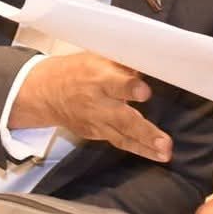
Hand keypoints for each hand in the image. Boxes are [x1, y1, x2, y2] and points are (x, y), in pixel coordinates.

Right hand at [9, 53, 169, 161]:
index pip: (115, 84)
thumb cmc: (79, 71)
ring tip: (164, 154)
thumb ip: (124, 65)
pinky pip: (119, 142)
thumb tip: (153, 65)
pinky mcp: (95, 134)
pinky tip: (155, 154)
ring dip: (145, 147)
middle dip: (145, 132)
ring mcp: (96, 122)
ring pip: (122, 137)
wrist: (47, 93)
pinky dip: (137, 149)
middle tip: (165, 143)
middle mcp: (97, 103)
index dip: (130, 88)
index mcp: (98, 78)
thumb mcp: (98, 59)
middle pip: (122, 118)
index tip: (145, 92)